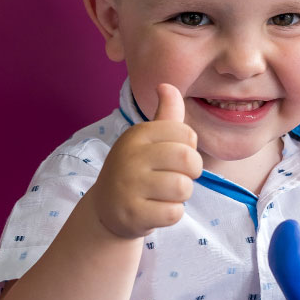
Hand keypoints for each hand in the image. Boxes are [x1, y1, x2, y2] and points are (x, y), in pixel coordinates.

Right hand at [90, 83, 201, 237]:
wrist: (107, 209)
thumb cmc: (138, 168)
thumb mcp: (149, 140)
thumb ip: (166, 114)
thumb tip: (166, 85)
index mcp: (137, 134)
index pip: (187, 134)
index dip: (190, 147)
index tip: (175, 156)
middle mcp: (130, 157)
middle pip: (188, 159)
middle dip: (192, 171)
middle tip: (179, 176)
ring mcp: (129, 186)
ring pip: (183, 188)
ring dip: (181, 195)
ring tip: (165, 193)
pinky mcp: (132, 214)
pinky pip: (174, 213)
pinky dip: (172, 214)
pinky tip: (156, 209)